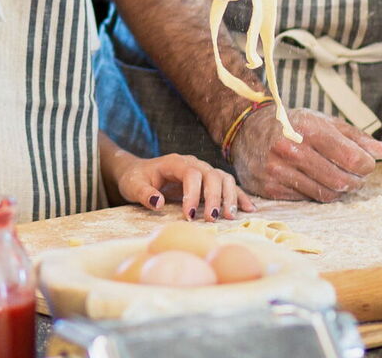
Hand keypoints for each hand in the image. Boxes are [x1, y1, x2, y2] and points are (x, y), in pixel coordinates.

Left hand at [111, 152, 255, 221]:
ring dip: (229, 197)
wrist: (138, 172)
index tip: (190, 215)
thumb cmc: (135, 179)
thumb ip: (144, 194)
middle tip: (212, 219)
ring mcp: (203, 170)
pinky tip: (248, 209)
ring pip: (223, 178)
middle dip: (214, 197)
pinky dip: (238, 196)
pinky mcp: (208, 181)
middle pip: (211, 175)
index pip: (191, 173)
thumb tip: (158, 202)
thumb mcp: (133, 186)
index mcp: (175, 162)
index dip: (193, 194)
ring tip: (229, 217)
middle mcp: (192, 163)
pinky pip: (228, 185)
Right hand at [228, 106, 381, 201]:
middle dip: (355, 181)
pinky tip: (315, 182)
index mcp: (308, 129)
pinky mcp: (269, 188)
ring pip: (325, 194)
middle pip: (340, 180)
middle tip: (355, 177)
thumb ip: (356, 137)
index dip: (366, 165)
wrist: (246, 129)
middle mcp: (290, 149)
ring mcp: (277, 170)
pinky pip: (305, 199)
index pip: (352, 158)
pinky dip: (316, 193)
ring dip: (339, 191)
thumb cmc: (292, 124)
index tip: (366, 164)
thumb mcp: (323, 122)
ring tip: (339, 180)